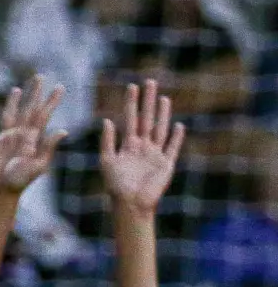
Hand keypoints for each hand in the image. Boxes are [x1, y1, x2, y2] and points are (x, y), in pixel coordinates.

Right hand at [0, 77, 66, 196]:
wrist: (0, 194)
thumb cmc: (18, 182)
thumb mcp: (36, 166)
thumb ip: (48, 148)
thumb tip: (64, 131)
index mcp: (31, 139)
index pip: (43, 115)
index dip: (51, 101)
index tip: (60, 87)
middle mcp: (19, 136)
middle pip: (28, 109)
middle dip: (34, 94)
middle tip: (40, 76)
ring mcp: (5, 140)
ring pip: (9, 115)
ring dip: (13, 102)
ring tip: (16, 89)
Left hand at [100, 80, 184, 213]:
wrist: (130, 204)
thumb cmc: (116, 186)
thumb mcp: (107, 161)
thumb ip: (107, 141)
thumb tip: (106, 120)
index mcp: (128, 144)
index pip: (130, 118)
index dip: (131, 103)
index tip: (132, 86)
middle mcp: (142, 146)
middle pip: (147, 118)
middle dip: (148, 101)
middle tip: (150, 82)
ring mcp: (155, 154)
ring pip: (160, 129)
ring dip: (163, 114)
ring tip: (164, 98)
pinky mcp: (166, 164)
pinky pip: (172, 148)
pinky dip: (176, 138)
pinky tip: (178, 126)